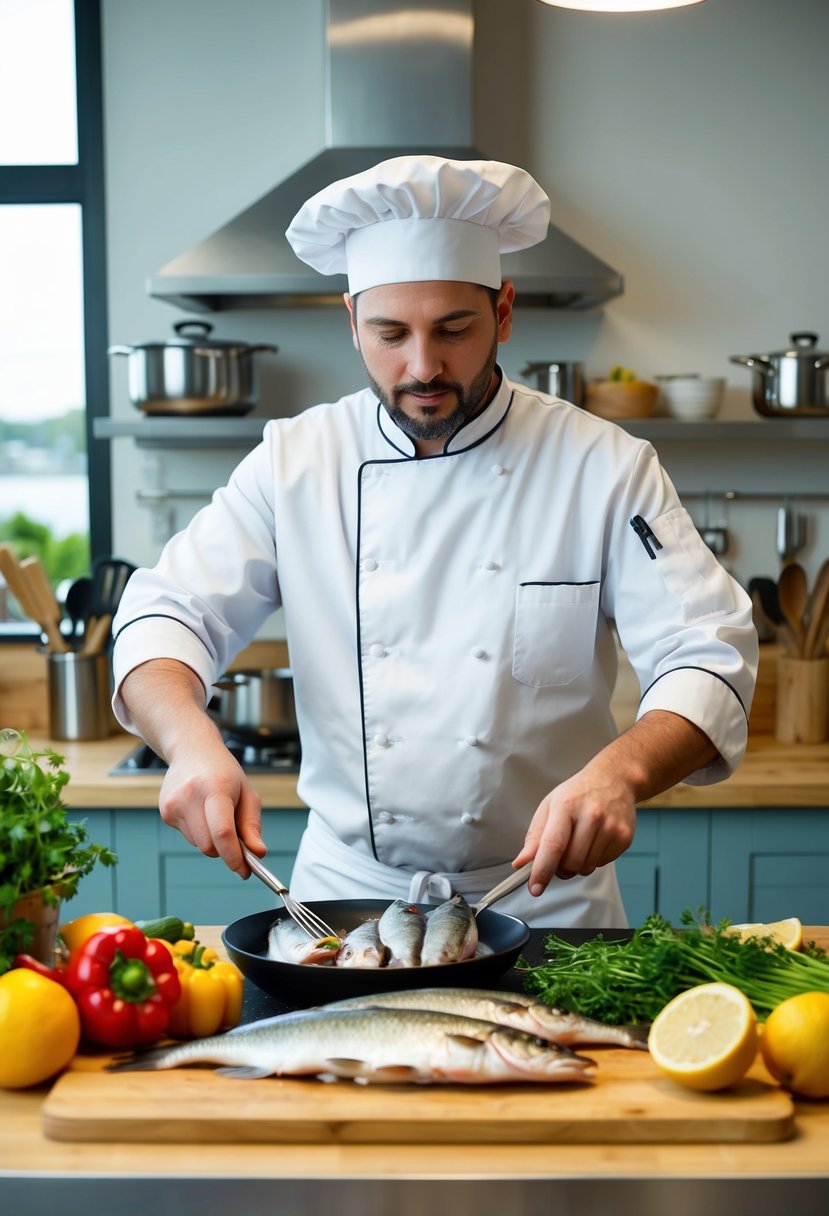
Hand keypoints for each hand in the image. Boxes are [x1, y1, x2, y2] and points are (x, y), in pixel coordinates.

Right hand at [158, 736, 264, 876]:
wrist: (192, 749)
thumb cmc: (223, 771)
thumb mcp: (247, 793)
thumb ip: (252, 826)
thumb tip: (257, 853)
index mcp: (215, 788)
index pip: (222, 833)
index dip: (234, 857)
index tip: (245, 870)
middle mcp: (190, 797)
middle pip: (209, 846)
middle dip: (225, 850)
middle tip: (236, 839)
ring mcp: (173, 805)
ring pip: (198, 845)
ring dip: (212, 840)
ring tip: (216, 815)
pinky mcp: (165, 812)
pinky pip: (188, 837)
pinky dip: (199, 832)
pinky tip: (200, 811)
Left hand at [511, 710, 717, 896]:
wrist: (614, 779)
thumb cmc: (577, 794)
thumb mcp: (549, 806)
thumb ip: (534, 837)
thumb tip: (520, 863)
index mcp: (566, 806)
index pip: (553, 845)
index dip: (542, 870)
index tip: (534, 888)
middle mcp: (591, 816)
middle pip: (571, 862)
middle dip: (560, 869)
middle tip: (559, 858)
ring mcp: (611, 827)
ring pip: (586, 867)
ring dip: (577, 866)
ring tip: (578, 845)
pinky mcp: (625, 838)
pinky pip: (602, 864)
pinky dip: (593, 860)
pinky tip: (594, 841)